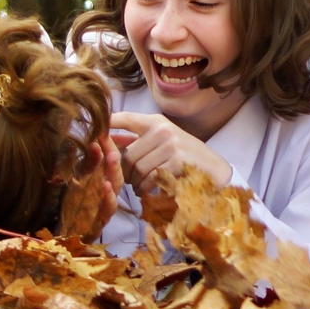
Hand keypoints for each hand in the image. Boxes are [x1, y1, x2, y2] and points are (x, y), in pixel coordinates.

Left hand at [108, 109, 232, 189]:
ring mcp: (170, 145)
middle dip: (124, 172)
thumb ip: (138, 140)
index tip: (94, 136)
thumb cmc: (185, 157)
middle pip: (126, 154)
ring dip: (135, 183)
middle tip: (128, 181)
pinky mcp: (176, 162)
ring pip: (136, 169)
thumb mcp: (163, 141)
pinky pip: (149, 178)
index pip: (125, 118)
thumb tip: (106, 140)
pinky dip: (145, 188)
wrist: (215, 169)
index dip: (106, 125)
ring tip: (139, 187)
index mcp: (156, 121)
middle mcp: (162, 129)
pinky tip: (148, 190)